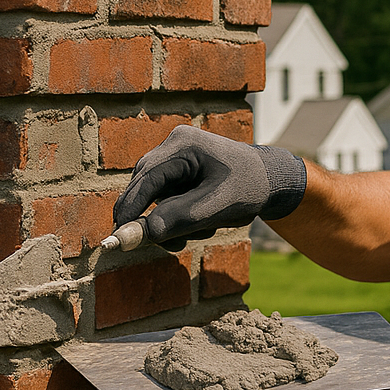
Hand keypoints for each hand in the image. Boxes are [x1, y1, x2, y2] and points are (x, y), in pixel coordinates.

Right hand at [112, 126, 307, 247]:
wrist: (273, 180)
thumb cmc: (249, 189)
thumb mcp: (214, 208)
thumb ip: (174, 220)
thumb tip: (132, 236)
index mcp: (182, 145)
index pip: (143, 180)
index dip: (129, 211)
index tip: (116, 239)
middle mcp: (173, 146)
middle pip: (144, 189)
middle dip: (157, 220)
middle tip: (176, 244)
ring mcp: (175, 157)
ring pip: (155, 198)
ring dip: (173, 221)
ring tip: (206, 228)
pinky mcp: (178, 171)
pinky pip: (166, 198)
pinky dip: (179, 216)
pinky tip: (204, 221)